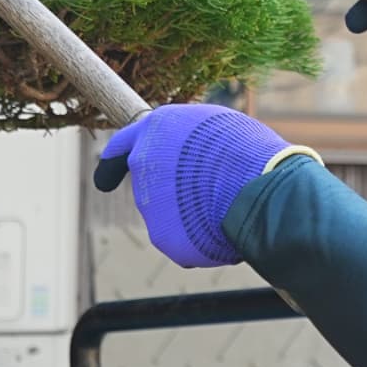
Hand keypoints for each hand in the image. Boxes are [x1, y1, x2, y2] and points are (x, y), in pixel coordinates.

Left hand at [98, 104, 319, 267]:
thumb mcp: (219, 127)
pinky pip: (184, 240)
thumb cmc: (251, 152)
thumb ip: (189, 140)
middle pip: (153, 185)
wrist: (261, 189)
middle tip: (210, 192)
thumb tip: (186, 152)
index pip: (123, 145)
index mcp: (157, 128)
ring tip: (229, 203)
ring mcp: (150, 202)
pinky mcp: (163, 235)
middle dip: (174, 193)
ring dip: (194, 214)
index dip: (114, 162)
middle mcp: (145, 162)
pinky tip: (225, 226)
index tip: (105, 179)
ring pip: (171, 214)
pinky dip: (203, 238)